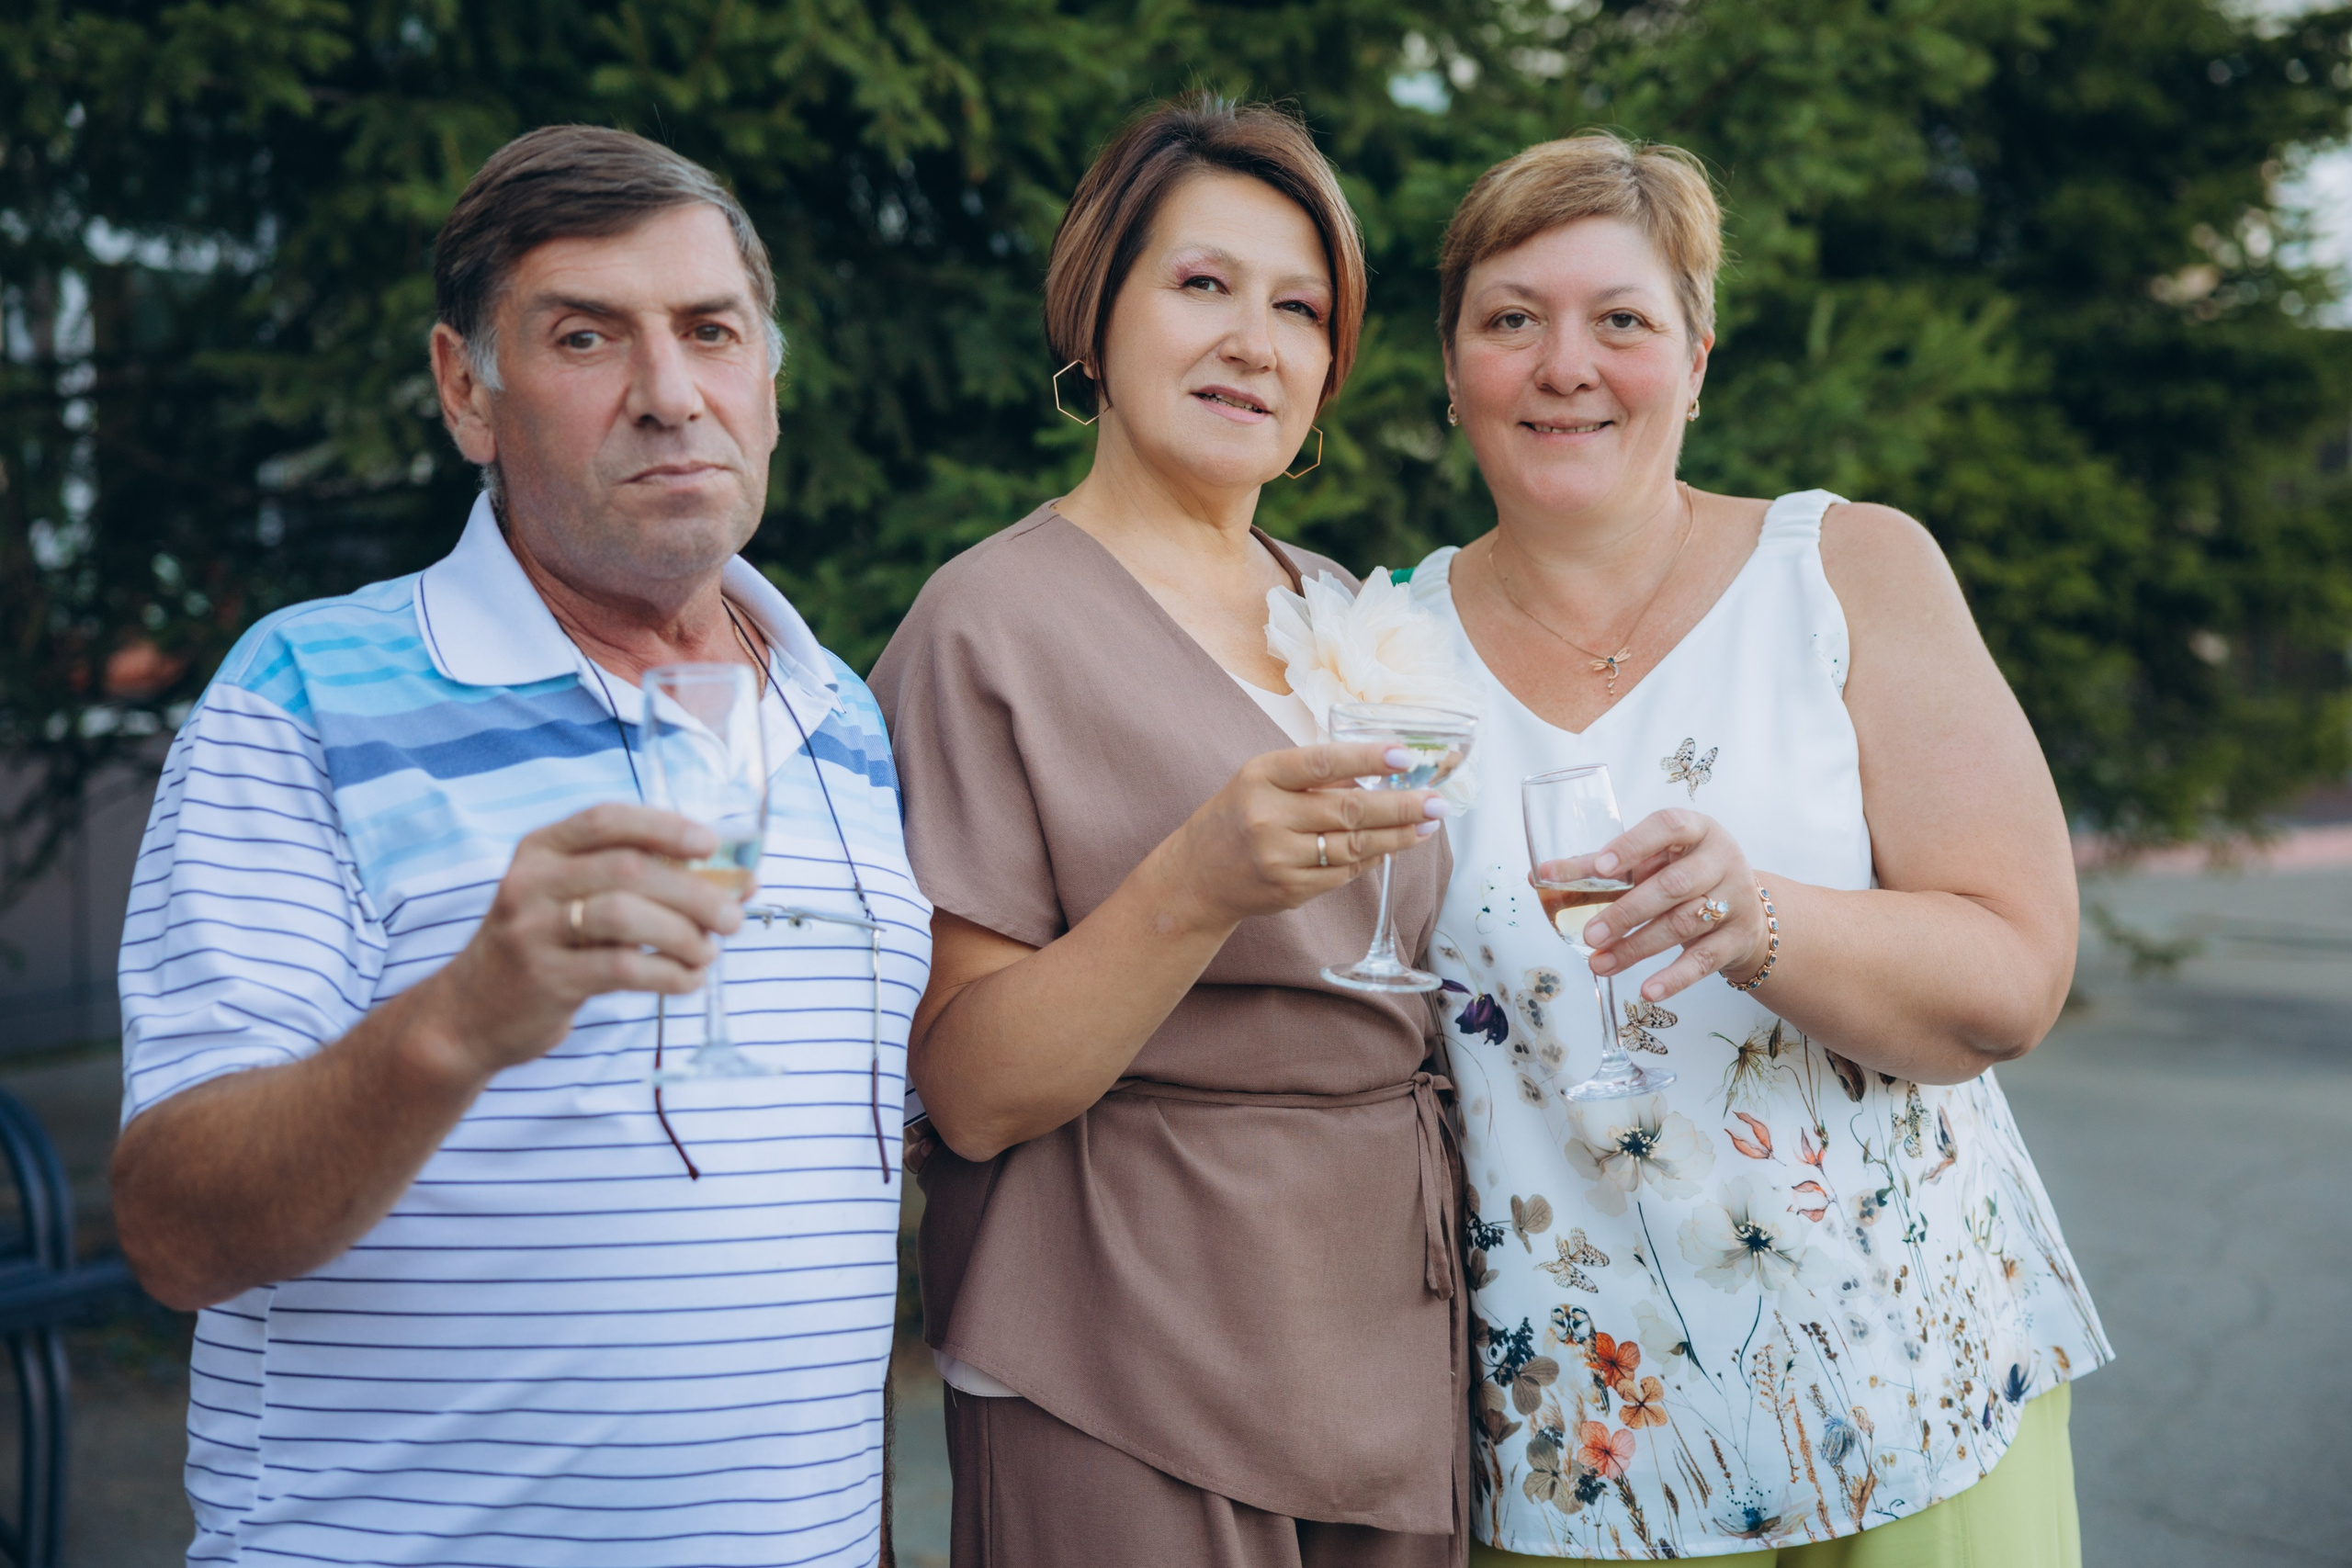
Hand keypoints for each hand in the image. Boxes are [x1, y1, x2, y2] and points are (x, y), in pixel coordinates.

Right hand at [414, 803, 745, 1078]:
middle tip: (732, 917)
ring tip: (708, 953)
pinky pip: (621, 968)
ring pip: (626, 916)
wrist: (468, 1014)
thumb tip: (741, 883)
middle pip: (629, 869)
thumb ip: (645, 885)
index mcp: (541, 848)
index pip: (607, 819)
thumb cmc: (544, 948)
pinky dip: (667, 974)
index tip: (710, 844)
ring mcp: (532, 930)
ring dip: (683, 935)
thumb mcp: (575, 902)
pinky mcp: (544, 979)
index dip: (664, 826)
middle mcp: (531, 881)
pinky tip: (686, 980)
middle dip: (694, 892)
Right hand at [1158, 742, 1448, 928]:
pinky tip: (1393, 846)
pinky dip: (1372, 858)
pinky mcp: (1291, 891)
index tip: (1405, 757)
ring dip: (1398, 836)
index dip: (1367, 758)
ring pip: (1354, 846)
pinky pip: (1344, 873)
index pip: (1322, 762)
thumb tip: (1378, 774)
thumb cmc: (1236, 817)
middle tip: (1437, 801)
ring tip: (1427, 824)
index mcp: (1261, 776)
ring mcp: (1280, 859)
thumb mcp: (1261, 781)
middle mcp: (1268, 817)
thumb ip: (1313, 777)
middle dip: (1401, 806)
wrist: (1195, 877)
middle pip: (1348, 810)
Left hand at [1574, 807, 1770, 1001]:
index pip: (1668, 826)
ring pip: (1683, 924)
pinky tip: (1647, 990)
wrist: (1745, 908)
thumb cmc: (1683, 874)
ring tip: (1599, 963)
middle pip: (1673, 885)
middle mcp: (1720, 859)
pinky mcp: (1738, 937)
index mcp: (1696, 829)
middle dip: (1627, 912)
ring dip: (1637, 947)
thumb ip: (1598, 868)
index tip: (1600, 867)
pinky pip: (1704, 961)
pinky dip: (1675, 978)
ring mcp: (1735, 899)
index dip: (1633, 844)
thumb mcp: (1650, 862)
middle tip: (1589, 935)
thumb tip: (1540, 877)